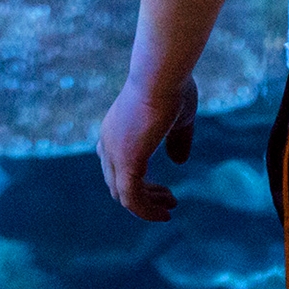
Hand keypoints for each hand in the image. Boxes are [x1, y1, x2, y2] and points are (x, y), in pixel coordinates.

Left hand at [96, 72, 198, 220]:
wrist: (162, 74)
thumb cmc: (172, 87)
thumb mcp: (178, 118)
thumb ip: (177, 140)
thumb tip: (179, 161)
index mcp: (116, 129)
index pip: (116, 165)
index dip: (139, 180)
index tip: (163, 189)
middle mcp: (109, 141)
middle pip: (117, 182)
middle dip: (144, 194)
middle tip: (169, 198)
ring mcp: (114, 152)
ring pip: (123, 194)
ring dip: (147, 206)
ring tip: (169, 207)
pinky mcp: (126, 161)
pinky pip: (132, 198)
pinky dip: (146, 211)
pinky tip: (164, 213)